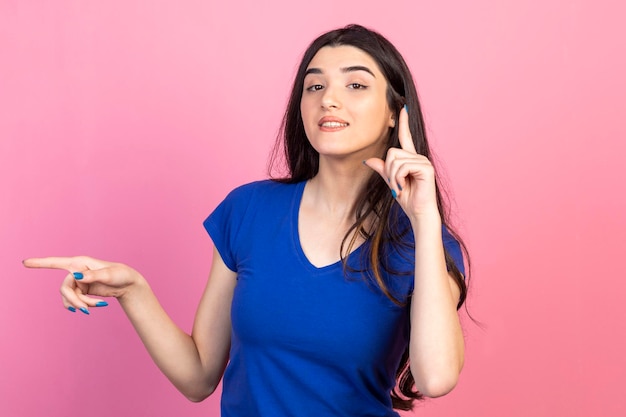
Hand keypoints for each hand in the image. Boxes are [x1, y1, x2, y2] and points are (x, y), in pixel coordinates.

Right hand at [23, 256, 141, 313]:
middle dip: (75, 300)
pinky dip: (83, 305)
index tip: (25, 263)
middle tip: (87, 309)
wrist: (127, 285)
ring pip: (69, 297)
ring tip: (98, 305)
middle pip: (64, 289)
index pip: (56, 263)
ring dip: (81, 304)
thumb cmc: (121, 274)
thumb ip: (93, 276)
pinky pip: (74, 302)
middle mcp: (76, 272)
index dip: (40, 263)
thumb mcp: (109, 275)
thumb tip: (78, 276)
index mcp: (80, 263)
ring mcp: (78, 282)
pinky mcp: (81, 291)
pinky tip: (94, 306)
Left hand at [364, 106, 438, 220]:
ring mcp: (423, 161)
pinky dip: (398, 179)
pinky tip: (404, 187)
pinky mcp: (426, 168)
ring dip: (393, 177)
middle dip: (389, 171)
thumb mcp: (391, 182)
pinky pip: (403, 167)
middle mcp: (418, 157)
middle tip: (395, 185)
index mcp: (411, 158)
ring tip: (400, 188)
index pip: (406, 137)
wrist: (419, 213)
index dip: (404, 123)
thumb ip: (383, 170)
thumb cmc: (408, 199)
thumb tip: (369, 160)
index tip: (403, 108)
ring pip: (395, 160)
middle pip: (392, 152)